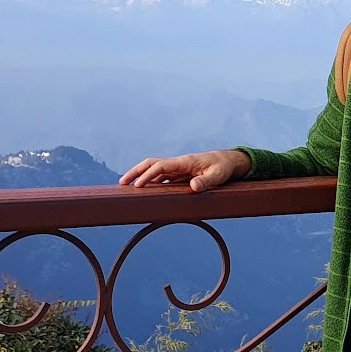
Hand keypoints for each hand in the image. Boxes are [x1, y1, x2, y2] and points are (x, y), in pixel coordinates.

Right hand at [118, 150, 250, 192]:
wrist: (228, 161)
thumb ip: (206, 181)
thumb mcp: (218, 176)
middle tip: (122, 183)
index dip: (149, 175)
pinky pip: (162, 176)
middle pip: (152, 164)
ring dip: (141, 176)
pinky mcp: (180, 174)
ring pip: (155, 170)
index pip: (162, 166)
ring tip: (127, 187)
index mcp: (185, 161)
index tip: (138, 185)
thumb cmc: (223, 167)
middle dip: (136, 172)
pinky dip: (151, 182)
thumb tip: (193, 186)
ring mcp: (178, 168)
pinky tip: (144, 190)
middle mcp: (179, 163)